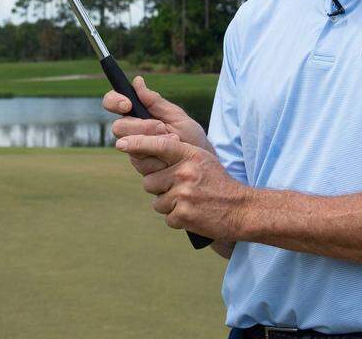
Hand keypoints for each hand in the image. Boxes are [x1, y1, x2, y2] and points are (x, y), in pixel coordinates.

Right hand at [103, 75, 212, 174]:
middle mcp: (132, 131)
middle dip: (141, 127)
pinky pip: (140, 162)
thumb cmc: (190, 136)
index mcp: (138, 113)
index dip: (115, 101)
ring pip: (128, 145)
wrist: (200, 163)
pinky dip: (157, 158)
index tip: (127, 104)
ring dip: (152, 142)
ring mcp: (134, 149)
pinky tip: (170, 156)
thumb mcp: (176, 116)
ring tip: (173, 140)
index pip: (113, 102)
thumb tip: (137, 81)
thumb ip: (156, 102)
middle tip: (161, 127)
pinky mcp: (140, 165)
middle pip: (119, 127)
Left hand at [116, 134, 249, 240]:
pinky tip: (193, 213)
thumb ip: (178, 154)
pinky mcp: (184, 215)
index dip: (138, 143)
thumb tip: (146, 154)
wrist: (241, 209)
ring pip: (157, 201)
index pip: (159, 145)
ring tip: (190, 201)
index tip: (120, 143)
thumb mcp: (202, 160)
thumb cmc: (218, 182)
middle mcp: (185, 172)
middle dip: (159, 187)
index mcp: (190, 155)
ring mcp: (184, 195)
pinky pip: (167, 217)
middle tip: (180, 189)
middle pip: (150, 180)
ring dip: (169, 204)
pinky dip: (177, 218)